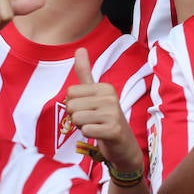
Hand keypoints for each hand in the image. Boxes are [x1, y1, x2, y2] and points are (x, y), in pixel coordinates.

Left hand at [66, 48, 143, 172]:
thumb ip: (85, 72)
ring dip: (82, 127)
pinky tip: (99, 134)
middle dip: (76, 116)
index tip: (88, 109)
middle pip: (71, 105)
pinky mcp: (113, 130)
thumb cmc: (105, 118)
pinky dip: (88, 135)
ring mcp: (113, 113)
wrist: (123, 145)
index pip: (70, 92)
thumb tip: (80, 48)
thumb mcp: (96, 94)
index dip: (74, 104)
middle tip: (91, 120)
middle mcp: (111, 97)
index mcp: (105, 87)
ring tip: (95, 127)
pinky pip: (85, 131)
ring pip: (77, 119)